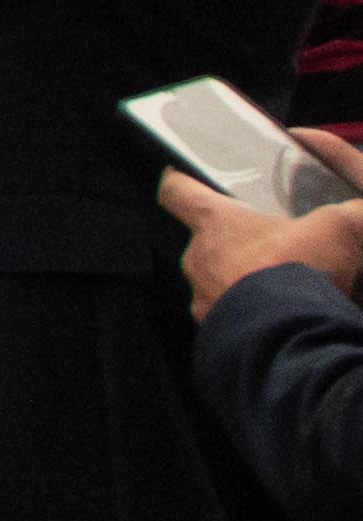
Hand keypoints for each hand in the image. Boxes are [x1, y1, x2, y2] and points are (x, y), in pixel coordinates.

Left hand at [164, 136, 362, 314]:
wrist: (290, 341)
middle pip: (201, 241)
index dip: (180, 183)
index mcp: (214, 223)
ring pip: (213, 283)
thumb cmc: (300, 272)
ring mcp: (202, 299)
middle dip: (230, 244)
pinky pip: (224, 318)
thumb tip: (361, 209)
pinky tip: (274, 319)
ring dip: (237, 284)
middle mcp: (197, 258)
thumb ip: (349, 213)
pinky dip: (244, 317)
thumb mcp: (336, 231)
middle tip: (264, 247)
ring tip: (274, 289)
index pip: (175, 191)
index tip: (186, 180)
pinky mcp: (213, 333)